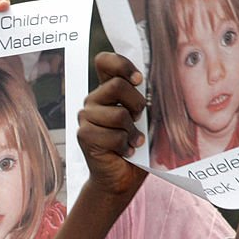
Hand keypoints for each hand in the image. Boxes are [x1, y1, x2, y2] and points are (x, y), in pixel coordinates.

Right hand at [77, 53, 147, 199]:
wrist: (122, 176)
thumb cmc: (137, 145)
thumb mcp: (147, 117)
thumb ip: (145, 99)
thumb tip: (154, 85)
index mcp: (108, 90)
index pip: (104, 62)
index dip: (120, 64)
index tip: (138, 79)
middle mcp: (93, 101)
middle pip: (116, 85)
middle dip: (136, 103)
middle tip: (139, 119)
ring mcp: (86, 118)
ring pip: (117, 114)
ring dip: (131, 131)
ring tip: (132, 140)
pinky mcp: (84, 136)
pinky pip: (113, 136)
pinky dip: (124, 146)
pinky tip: (124, 151)